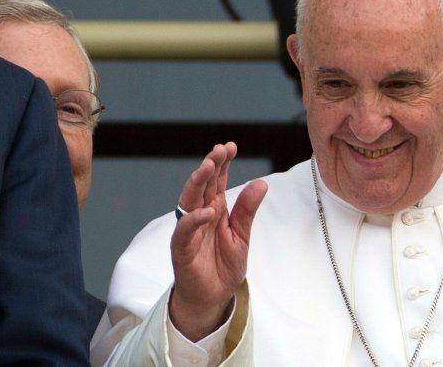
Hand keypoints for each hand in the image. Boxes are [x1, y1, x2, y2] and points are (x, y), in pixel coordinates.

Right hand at [168, 142, 267, 341]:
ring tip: (208, 167)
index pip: (217, 180)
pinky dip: (194, 219)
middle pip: (202, 184)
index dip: (223, 163)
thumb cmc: (223, 265)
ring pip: (189, 200)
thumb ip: (247, 210)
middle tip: (219, 149)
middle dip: (210, 165)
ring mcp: (189, 229)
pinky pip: (185, 230)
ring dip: (197, 182)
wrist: (213, 296)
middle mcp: (200, 214)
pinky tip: (207, 211)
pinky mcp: (181, 247)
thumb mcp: (242, 235)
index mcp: (215, 208)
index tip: (231, 146)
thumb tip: (261, 182)